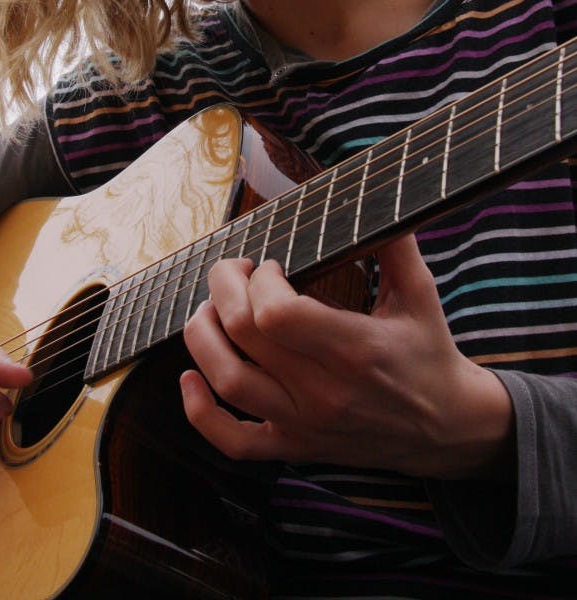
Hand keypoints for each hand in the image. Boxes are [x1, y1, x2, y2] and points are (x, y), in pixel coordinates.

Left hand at [181, 233, 514, 479]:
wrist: (448, 428)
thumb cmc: (429, 351)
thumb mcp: (421, 293)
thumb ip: (395, 243)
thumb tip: (370, 193)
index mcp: (354, 347)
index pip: (276, 313)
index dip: (259, 280)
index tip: (271, 265)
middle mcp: (324, 390)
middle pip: (242, 335)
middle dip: (224, 288)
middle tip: (235, 271)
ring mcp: (305, 423)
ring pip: (227, 381)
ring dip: (202, 335)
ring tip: (211, 310)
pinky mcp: (294, 446)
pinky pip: (232, 441)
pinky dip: (199, 412)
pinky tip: (191, 377)